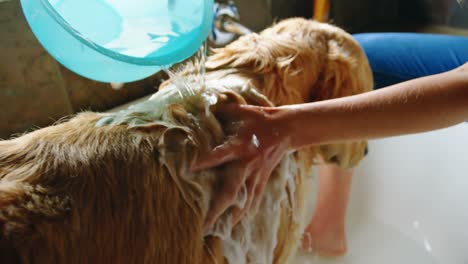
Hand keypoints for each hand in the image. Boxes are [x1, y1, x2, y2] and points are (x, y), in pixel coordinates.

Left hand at [192, 103, 289, 230]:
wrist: (285, 128)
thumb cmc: (257, 118)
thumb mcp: (237, 111)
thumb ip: (217, 112)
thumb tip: (194, 107)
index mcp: (240, 145)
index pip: (219, 155)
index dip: (203, 162)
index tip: (188, 170)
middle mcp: (247, 163)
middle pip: (232, 189)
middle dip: (218, 207)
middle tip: (204, 223)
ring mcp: (257, 174)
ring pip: (244, 201)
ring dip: (231, 217)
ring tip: (218, 232)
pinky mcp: (263, 179)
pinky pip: (254, 200)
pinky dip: (246, 213)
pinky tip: (236, 225)